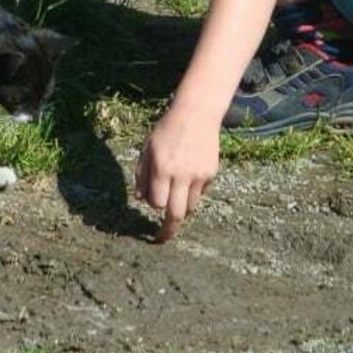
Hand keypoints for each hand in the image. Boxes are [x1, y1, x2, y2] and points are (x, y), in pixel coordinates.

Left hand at [135, 106, 219, 242]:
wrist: (196, 113)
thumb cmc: (167, 130)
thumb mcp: (148, 149)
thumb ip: (143, 175)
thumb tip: (141, 199)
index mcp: (162, 168)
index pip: (156, 203)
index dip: (153, 204)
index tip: (151, 211)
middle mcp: (181, 174)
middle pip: (176, 214)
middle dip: (169, 230)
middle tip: (163, 239)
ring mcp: (199, 175)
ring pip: (190, 206)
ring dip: (181, 205)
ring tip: (176, 191)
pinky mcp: (211, 173)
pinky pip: (200, 193)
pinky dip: (193, 191)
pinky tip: (189, 173)